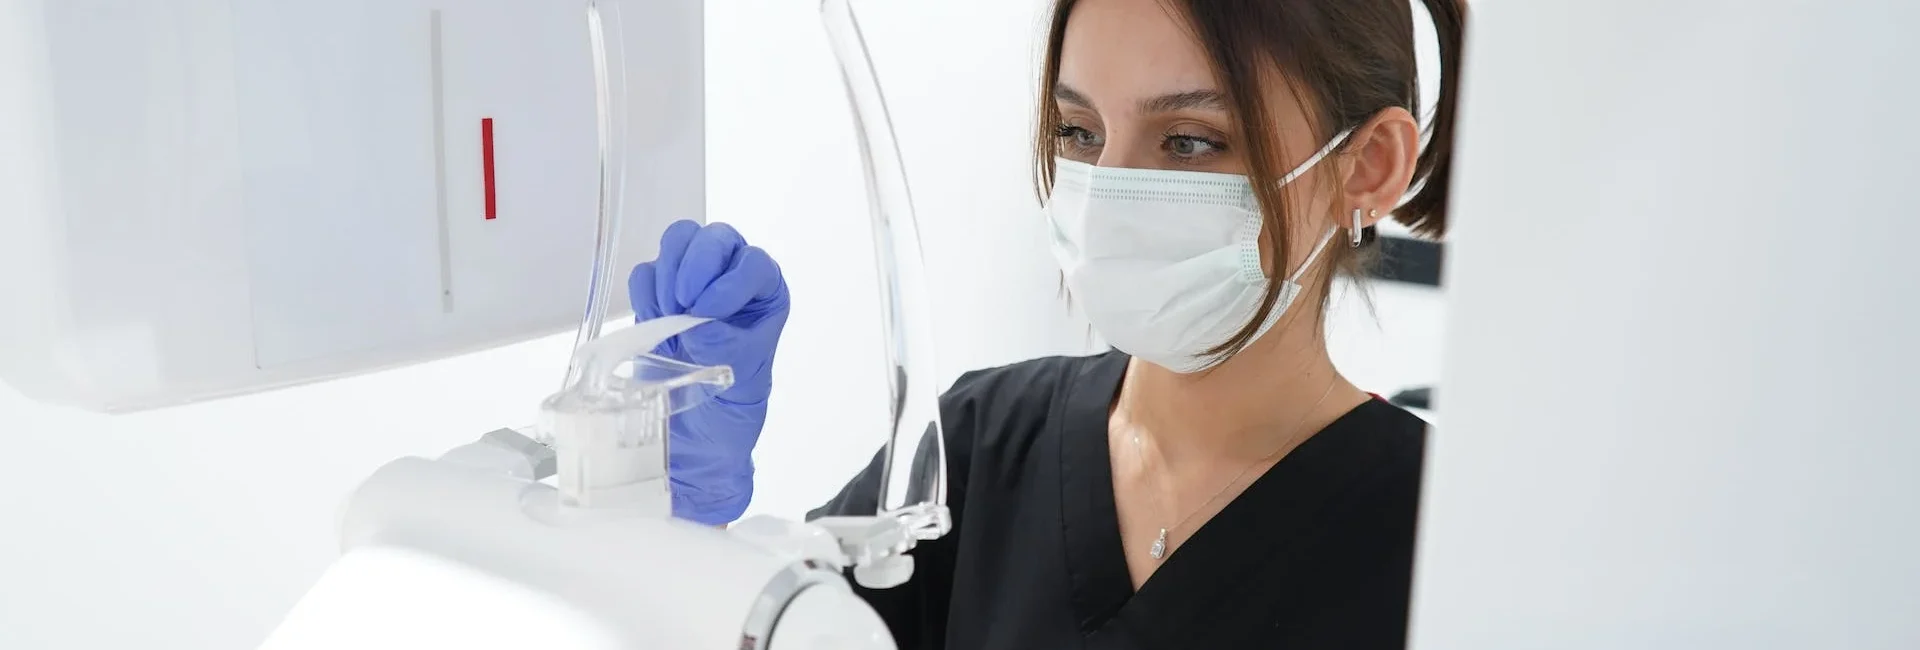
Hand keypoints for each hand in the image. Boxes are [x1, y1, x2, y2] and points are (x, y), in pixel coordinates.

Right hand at [629, 220, 789, 524]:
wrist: (696, 434)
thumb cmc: (731, 407)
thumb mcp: (742, 383)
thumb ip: (727, 348)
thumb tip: (701, 323)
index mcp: (765, 295)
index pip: (753, 263)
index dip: (730, 280)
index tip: (710, 311)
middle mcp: (733, 278)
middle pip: (713, 238)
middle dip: (695, 264)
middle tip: (683, 302)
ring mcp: (694, 282)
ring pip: (678, 243)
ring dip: (667, 276)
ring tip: (670, 316)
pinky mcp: (659, 295)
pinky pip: (646, 273)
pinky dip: (644, 294)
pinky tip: (654, 323)